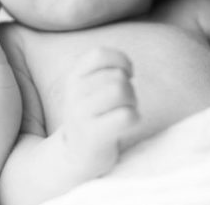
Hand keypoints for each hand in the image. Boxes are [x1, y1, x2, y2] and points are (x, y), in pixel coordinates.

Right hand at [57, 47, 139, 177]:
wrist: (77, 154)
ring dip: (132, 101)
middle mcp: (74, 94)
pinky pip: (126, 115)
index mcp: (74, 77)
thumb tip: (127, 70)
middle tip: (125, 102)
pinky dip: (134, 117)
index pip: (99, 54)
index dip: (121, 60)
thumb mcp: (88, 88)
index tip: (127, 75)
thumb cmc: (92, 115)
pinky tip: (127, 123)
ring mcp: (81, 115)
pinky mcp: (93, 135)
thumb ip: (105, 71)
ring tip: (126, 109)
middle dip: (130, 87)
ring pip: (121, 91)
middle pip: (117, 76)